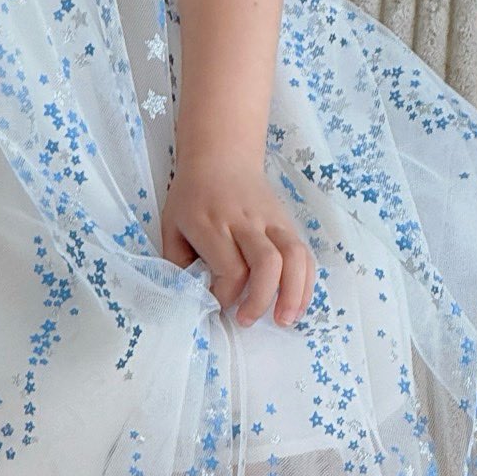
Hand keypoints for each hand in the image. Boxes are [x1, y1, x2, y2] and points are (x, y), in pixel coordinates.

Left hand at [160, 149, 315, 328]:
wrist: (220, 155)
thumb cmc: (192, 195)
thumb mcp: (170, 224)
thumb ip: (177, 263)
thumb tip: (193, 298)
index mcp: (211, 222)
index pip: (229, 269)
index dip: (226, 296)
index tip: (217, 302)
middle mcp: (243, 220)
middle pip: (265, 264)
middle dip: (260, 300)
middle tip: (246, 320)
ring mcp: (270, 219)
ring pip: (292, 256)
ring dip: (293, 293)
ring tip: (283, 319)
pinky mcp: (286, 221)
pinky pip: (303, 253)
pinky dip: (305, 282)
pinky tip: (296, 305)